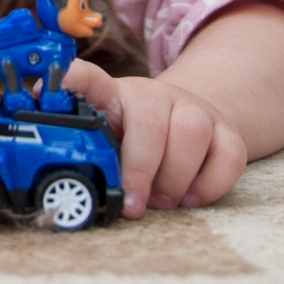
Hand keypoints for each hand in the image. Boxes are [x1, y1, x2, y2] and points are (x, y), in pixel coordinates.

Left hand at [62, 61, 248, 219]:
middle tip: (133, 205)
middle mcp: (154, 95)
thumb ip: (84, 149)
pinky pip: (229, 155)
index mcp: (112, 96)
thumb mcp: (106, 137)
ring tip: (162, 201)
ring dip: (174, 179)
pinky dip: (209, 185)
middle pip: (149, 121)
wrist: (190, 123)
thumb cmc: (136, 141)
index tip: (54, 89)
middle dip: (140, 170)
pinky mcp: (227, 131)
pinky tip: (191, 197)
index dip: (71, 81)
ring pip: (192, 133)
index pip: (87, 79)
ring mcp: (194, 109)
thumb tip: (54, 164)